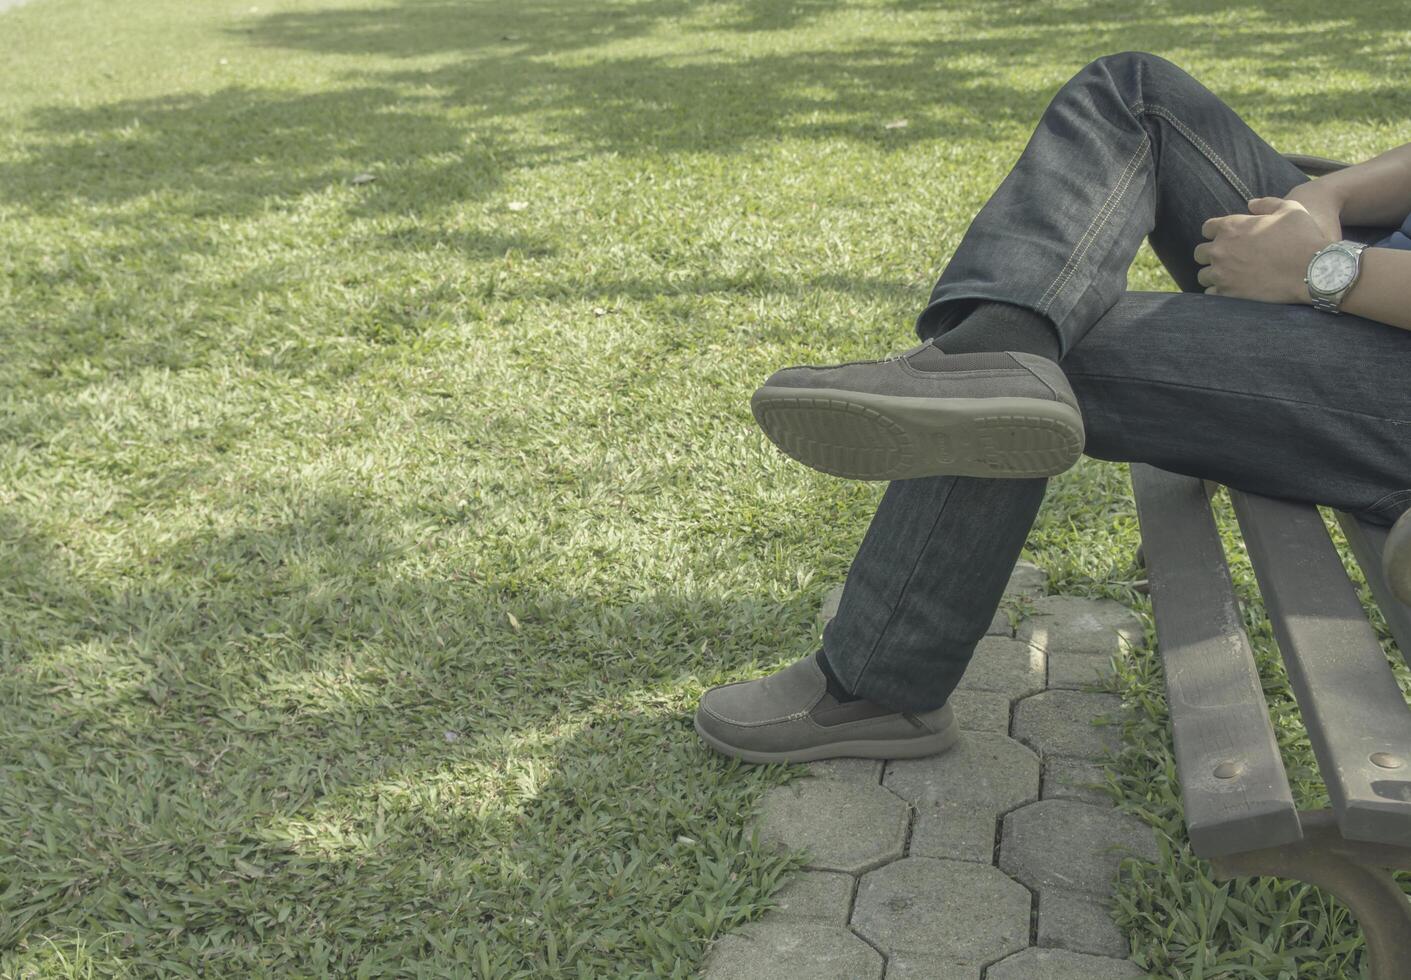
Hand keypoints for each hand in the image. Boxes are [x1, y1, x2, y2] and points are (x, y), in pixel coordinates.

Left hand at [1193, 197, 1335, 304]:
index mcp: (1230, 227)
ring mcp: (1222, 273)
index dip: (1216, 233)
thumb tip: (1250, 204)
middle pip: (1199, 253)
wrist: (1313, 269)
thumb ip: (1266, 203)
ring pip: (1203, 275)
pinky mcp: (1228, 294)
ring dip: (1213, 274)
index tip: (1226, 238)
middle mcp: (1220, 250)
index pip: (1207, 229)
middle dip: (1210, 254)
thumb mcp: (1289, 208)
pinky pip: (1211, 294)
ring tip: (1228, 276)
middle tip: (1226, 259)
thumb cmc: (1303, 236)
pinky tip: (1230, 290)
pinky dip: (1218, 292)